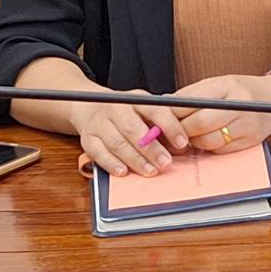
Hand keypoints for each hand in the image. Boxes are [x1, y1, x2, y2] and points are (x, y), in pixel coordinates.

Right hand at [70, 89, 189, 177]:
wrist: (90, 106)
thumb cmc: (126, 112)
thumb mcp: (144, 110)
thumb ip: (160, 124)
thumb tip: (181, 146)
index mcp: (136, 99)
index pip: (156, 109)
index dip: (170, 126)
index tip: (182, 143)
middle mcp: (116, 108)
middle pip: (134, 129)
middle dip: (151, 148)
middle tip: (165, 163)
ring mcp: (100, 123)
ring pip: (117, 143)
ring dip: (135, 159)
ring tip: (150, 171)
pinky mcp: (87, 139)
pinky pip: (98, 153)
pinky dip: (111, 163)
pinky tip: (123, 171)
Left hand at [171, 74, 270, 152]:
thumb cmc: (244, 89)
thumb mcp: (219, 83)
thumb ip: (193, 94)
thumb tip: (165, 105)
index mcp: (228, 87)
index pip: (192, 103)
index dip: (173, 114)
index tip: (161, 120)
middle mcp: (239, 105)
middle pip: (200, 124)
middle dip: (181, 132)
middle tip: (170, 134)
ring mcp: (246, 125)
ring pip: (208, 141)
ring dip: (193, 142)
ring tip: (187, 137)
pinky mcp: (250, 141)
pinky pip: (221, 150)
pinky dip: (209, 148)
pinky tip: (205, 141)